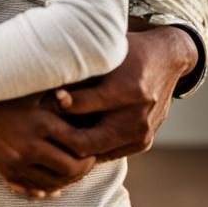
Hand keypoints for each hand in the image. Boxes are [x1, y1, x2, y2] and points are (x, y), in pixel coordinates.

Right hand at [0, 94, 95, 197]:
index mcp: (41, 123)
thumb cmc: (2, 92)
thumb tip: (76, 101)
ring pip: (52, 183)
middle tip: (88, 163)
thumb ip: (55, 98)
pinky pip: (30, 188)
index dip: (90, 150)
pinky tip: (53, 188)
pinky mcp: (3, 170)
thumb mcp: (31, 90)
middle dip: (83, 169)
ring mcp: (15, 161)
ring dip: (66, 181)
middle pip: (69, 169)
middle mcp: (30, 146)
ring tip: (72, 172)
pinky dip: (45, 190)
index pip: (77, 146)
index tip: (94, 148)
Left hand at [54, 25, 198, 160]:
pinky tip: (72, 136)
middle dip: (60, 137)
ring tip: (51, 134)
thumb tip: (46, 89)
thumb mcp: (104, 54)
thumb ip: (79, 74)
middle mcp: (137, 116)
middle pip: (87, 142)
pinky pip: (108, 154)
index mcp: (128, 90)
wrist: (166, 60)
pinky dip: (89, 148)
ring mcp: (143, 133)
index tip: (42, 100)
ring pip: (95, 153)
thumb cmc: (129, 53)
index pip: (81, 107)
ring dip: (72, 147)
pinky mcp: (144, 142)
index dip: (56, 105)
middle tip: (40, 128)